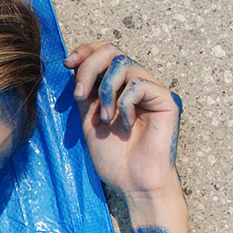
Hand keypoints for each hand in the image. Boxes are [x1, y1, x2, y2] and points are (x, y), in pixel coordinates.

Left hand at [66, 41, 181, 199]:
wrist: (132, 182)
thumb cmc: (113, 157)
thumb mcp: (88, 119)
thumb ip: (85, 92)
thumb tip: (74, 64)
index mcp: (116, 86)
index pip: (103, 52)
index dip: (85, 51)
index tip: (67, 64)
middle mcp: (134, 84)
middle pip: (112, 50)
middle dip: (89, 68)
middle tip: (80, 95)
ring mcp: (150, 90)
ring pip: (123, 64)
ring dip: (106, 91)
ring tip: (105, 118)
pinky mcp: (165, 100)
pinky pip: (139, 84)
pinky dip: (125, 103)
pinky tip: (127, 124)